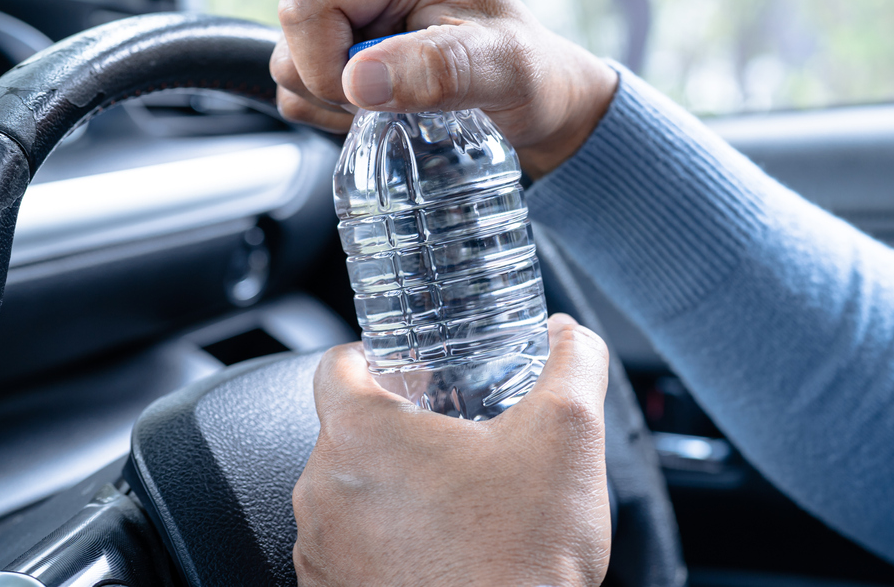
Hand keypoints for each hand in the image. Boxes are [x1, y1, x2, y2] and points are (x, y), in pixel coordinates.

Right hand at [270, 0, 617, 177]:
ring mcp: (350, 3)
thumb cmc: (532, 73)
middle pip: (292, 38)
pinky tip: (387, 105)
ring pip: (289, 66)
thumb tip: (359, 80)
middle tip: (404, 100)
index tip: (380, 98)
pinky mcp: (342, 39)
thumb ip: (438, 70)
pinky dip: (336, 111)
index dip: (328, 67)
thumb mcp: (502, 72)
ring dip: (338, 104)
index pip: (306, 7)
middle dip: (337, 88)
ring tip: (402, 101)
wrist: (540, 97)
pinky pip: (301, 86)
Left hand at [291, 314, 611, 586]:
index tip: (411, 372)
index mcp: (361, 434)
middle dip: (399, 432)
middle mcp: (321, 490)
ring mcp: (320, 551)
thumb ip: (573, 363)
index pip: (336, 364)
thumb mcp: (570, 434)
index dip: (376, 358)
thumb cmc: (523, 558)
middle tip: (455, 444)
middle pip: (348, 432)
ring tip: (452, 505)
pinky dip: (383, 545)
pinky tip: (437, 553)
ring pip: (347, 494)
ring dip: (390, 492)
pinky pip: (347, 551)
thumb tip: (569, 336)